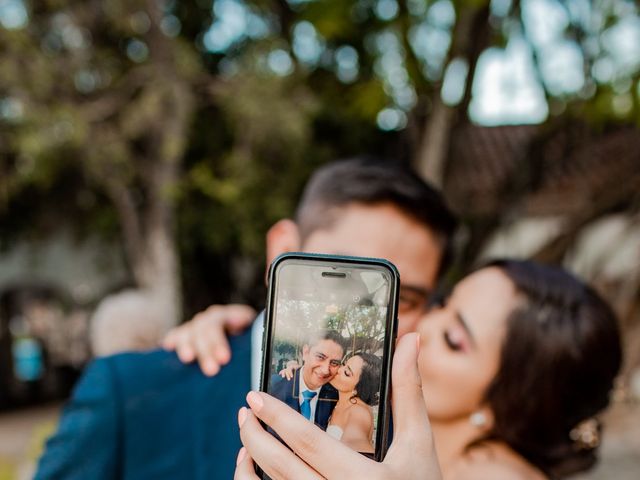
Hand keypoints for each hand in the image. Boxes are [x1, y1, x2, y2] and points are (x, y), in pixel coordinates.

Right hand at [162, 304, 255, 375]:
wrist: (238, 340)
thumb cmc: (249, 348)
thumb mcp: (256, 343)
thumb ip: (256, 345)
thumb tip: (263, 358)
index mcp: (235, 316)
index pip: (226, 320)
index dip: (221, 340)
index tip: (224, 359)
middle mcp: (214, 318)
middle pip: (207, 327)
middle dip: (208, 348)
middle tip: (212, 370)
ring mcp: (198, 326)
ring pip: (191, 330)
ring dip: (189, 345)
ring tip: (188, 359)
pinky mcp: (184, 335)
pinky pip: (176, 334)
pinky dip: (172, 339)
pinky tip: (168, 347)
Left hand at [234, 333, 440, 479]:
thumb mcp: (418, 442)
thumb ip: (409, 391)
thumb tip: (410, 339)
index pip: (308, 443)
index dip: (277, 418)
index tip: (254, 396)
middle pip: (283, 468)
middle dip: (255, 437)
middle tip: (244, 410)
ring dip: (254, 462)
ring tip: (246, 435)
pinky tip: (255, 468)